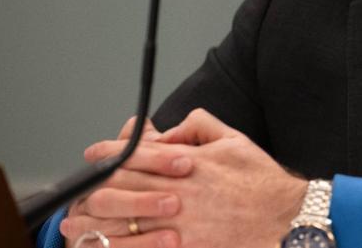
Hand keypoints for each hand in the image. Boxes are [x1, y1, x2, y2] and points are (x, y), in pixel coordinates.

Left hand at [70, 109, 307, 247]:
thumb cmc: (260, 180)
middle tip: (78, 193)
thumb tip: (168, 133)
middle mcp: (176, 192)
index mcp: (185, 162)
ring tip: (76, 224)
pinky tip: (105, 246)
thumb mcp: (232, 139)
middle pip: (119, 188)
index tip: (94, 155)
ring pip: (122, 223)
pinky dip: (120, 247)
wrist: (285, 218)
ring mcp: (178, 225)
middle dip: (92, 189)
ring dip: (94, 223)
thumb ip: (197, 126)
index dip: (106, 153)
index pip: (133, 154)